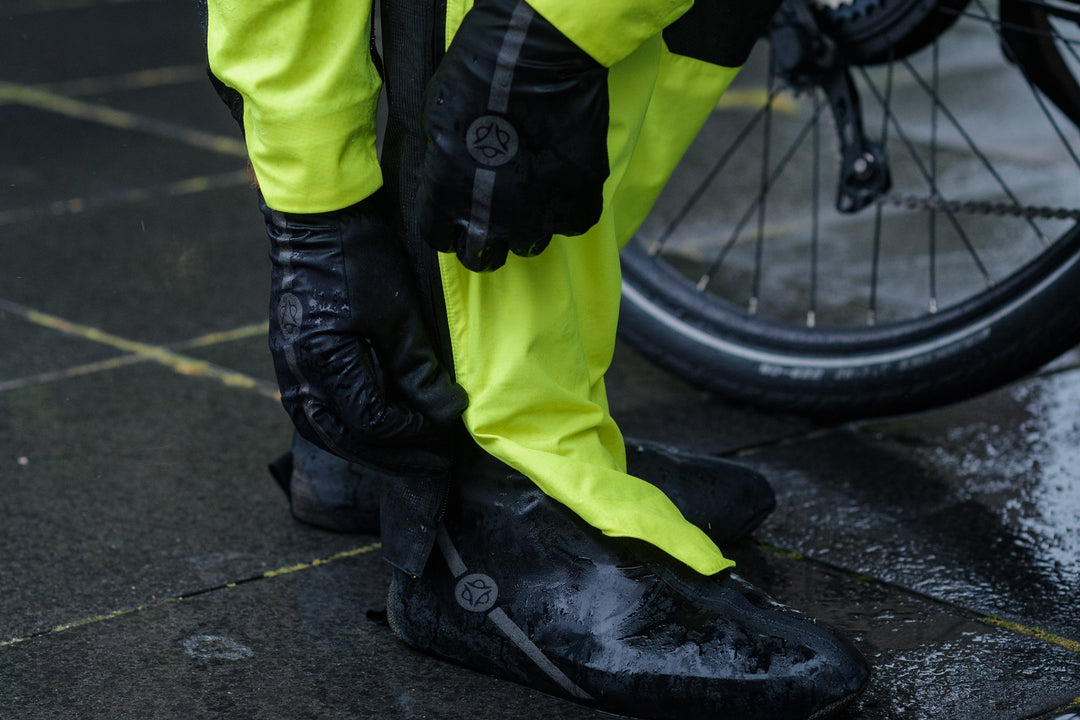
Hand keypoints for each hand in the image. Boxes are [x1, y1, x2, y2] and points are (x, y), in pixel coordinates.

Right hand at [264, 193, 468, 474]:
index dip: (411, 433)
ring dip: (361, 446)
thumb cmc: (360, 256)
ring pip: (322, 428)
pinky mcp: (289, 356)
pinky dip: (342, 424)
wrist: (317, 215)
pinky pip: (313, 407)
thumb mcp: (398, 313)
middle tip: (426, 466)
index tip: (443, 429)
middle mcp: (296, 373)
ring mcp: (287, 366)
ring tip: (399, 454)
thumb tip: (447, 412)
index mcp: (323, 361)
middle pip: (342, 437)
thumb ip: (418, 369)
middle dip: (387, 456)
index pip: (370, 422)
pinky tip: (367, 427)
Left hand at [418, 0, 609, 270]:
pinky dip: (567, 207)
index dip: (448, 227)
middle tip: (497, 211)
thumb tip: (448, 180)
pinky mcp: (577, 206)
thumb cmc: (478, 75)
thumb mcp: (436, 121)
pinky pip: (570, 224)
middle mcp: (488, 219)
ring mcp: (536, 217)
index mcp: (445, 199)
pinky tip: (563, 179)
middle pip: (481, 258)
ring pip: (529, 245)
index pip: (438, 239)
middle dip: (485, 240)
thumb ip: (441, 165)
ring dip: (528, 224)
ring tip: (533, 191)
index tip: (458, 213)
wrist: (538, 56)